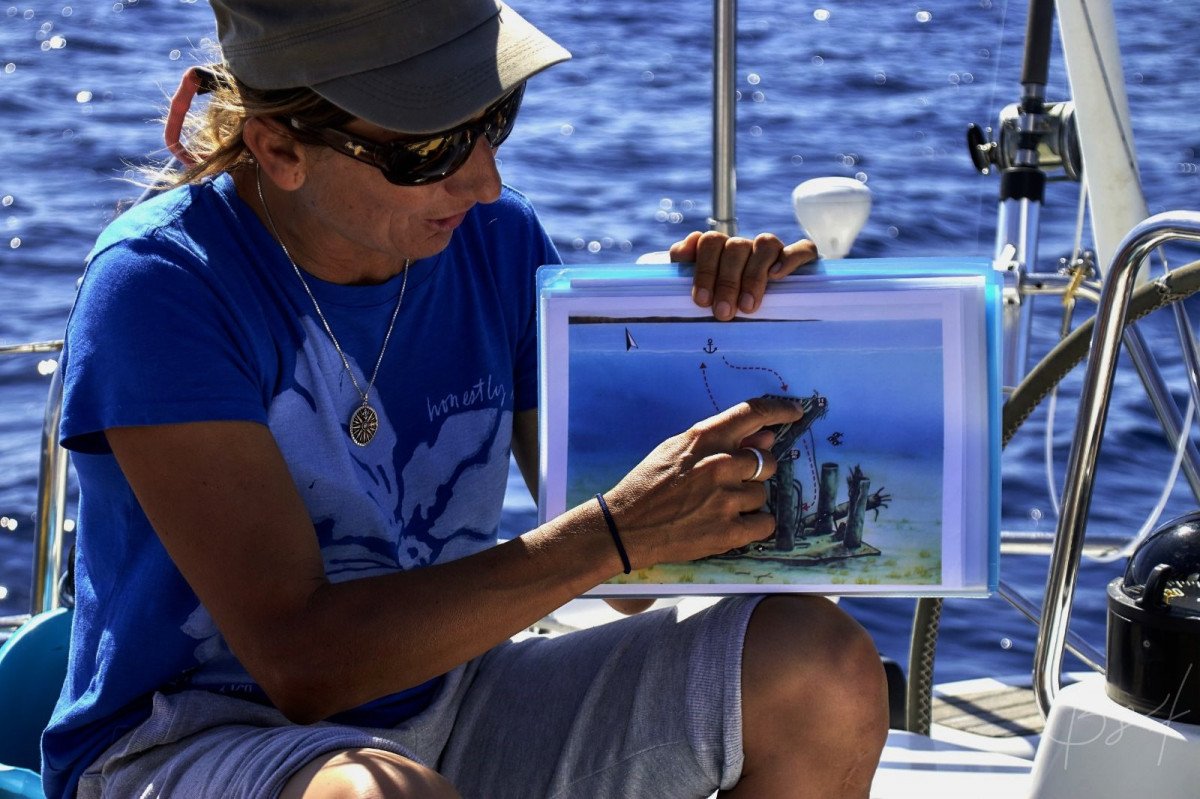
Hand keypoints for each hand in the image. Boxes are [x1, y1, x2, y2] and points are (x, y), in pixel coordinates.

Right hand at [600, 395, 804, 568]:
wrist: (626, 527)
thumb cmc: (647, 485)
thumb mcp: (675, 449)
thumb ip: (719, 442)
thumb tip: (764, 439)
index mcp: (705, 438)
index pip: (754, 414)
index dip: (780, 410)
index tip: (795, 413)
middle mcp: (720, 464)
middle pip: (766, 462)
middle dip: (755, 472)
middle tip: (730, 483)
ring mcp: (726, 499)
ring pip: (762, 494)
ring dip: (747, 500)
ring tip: (718, 507)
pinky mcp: (728, 531)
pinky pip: (765, 523)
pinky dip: (754, 524)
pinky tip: (732, 524)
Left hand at [670, 231, 817, 320]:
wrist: (763, 323)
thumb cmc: (724, 309)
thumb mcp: (700, 294)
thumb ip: (684, 269)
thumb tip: (682, 251)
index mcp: (720, 250)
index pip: (710, 242)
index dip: (704, 269)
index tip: (701, 301)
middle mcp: (745, 247)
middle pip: (735, 246)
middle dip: (727, 281)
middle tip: (723, 313)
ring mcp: (772, 251)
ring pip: (765, 244)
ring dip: (754, 275)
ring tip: (748, 307)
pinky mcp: (801, 259)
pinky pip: (802, 248)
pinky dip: (790, 257)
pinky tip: (778, 275)